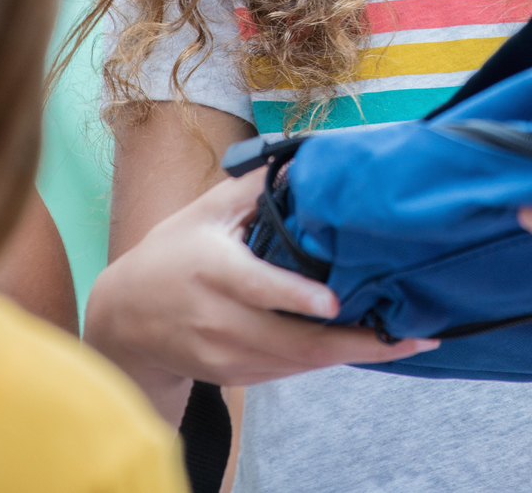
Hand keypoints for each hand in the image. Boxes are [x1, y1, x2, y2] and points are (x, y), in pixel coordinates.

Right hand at [85, 168, 437, 420]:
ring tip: (402, 342)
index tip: (334, 303)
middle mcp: (218, 318)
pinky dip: (323, 362)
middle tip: (408, 337)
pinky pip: (285, 372)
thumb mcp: (204, 211)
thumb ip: (253, 186)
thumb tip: (303, 157)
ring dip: (348, 355)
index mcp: (212, 270)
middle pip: (289, 341)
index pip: (256, 288)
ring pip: (294, 363)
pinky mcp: (231, 374)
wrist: (123, 319)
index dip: (295, 299)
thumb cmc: (171, 252)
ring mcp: (223, 353)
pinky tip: (361, 348)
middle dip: (353, 343)